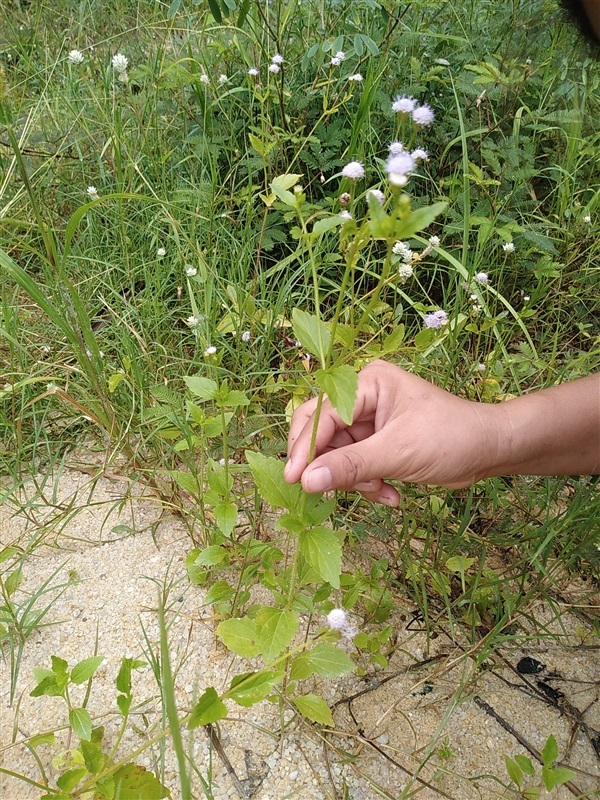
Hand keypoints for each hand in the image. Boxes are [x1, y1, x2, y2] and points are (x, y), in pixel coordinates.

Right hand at [284, 360, 497, 505]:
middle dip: (330, 465)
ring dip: (355, 480)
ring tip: (380, 490)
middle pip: (323, 433)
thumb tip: (306, 482)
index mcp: (368, 384)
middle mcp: (364, 399)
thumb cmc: (451, 438)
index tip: (294, 480)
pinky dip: (369, 484)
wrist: (490, 451)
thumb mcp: (398, 453)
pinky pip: (356, 467)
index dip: (305, 447)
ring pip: (338, 455)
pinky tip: (390, 495)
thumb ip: (351, 466)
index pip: (322, 414)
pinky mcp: (378, 444)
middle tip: (318, 492)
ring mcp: (370, 422)